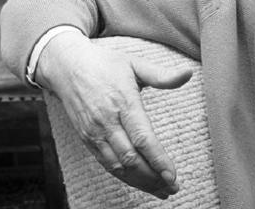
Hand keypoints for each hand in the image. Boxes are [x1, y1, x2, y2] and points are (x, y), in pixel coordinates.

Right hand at [37, 32, 192, 198]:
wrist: (66, 66)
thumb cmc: (104, 64)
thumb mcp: (135, 64)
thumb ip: (162, 75)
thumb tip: (188, 73)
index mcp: (124, 102)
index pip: (143, 138)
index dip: (158, 160)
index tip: (172, 175)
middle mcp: (107, 121)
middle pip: (131, 158)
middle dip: (153, 177)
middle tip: (173, 188)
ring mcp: (95, 132)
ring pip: (118, 166)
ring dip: (140, 182)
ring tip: (161, 191)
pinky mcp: (87, 139)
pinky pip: (106, 163)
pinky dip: (124, 177)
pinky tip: (140, 182)